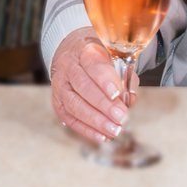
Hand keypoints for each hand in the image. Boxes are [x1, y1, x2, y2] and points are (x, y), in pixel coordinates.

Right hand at [48, 28, 136, 142]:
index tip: (117, 94)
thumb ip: (125, 76)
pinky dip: (86, 129)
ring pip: (74, 104)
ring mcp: (59, 84)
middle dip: (103, 105)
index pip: (93, 64)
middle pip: (83, 86)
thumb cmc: (98, 55)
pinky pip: (69, 118)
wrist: (72, 51)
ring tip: (115, 130)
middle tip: (122, 117)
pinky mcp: (57, 101)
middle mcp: (68, 66)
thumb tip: (129, 99)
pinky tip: (102, 136)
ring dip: (95, 120)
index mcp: (84, 49)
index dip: (104, 80)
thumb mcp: (114, 56)